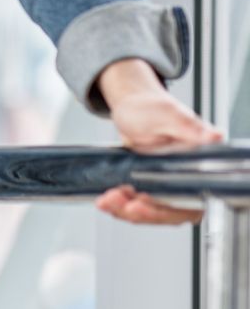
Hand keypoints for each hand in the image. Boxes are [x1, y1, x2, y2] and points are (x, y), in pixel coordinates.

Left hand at [92, 58, 223, 224]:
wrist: (131, 107)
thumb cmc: (152, 107)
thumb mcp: (169, 115)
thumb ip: (189, 128)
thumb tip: (214, 136)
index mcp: (199, 166)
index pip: (191, 201)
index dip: (168, 208)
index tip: (144, 202)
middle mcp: (186, 180)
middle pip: (169, 211)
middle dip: (143, 212)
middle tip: (122, 205)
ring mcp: (166, 186)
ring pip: (150, 211)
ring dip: (126, 210)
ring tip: (107, 201)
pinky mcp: (148, 187)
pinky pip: (136, 204)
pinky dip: (120, 204)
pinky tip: (106, 200)